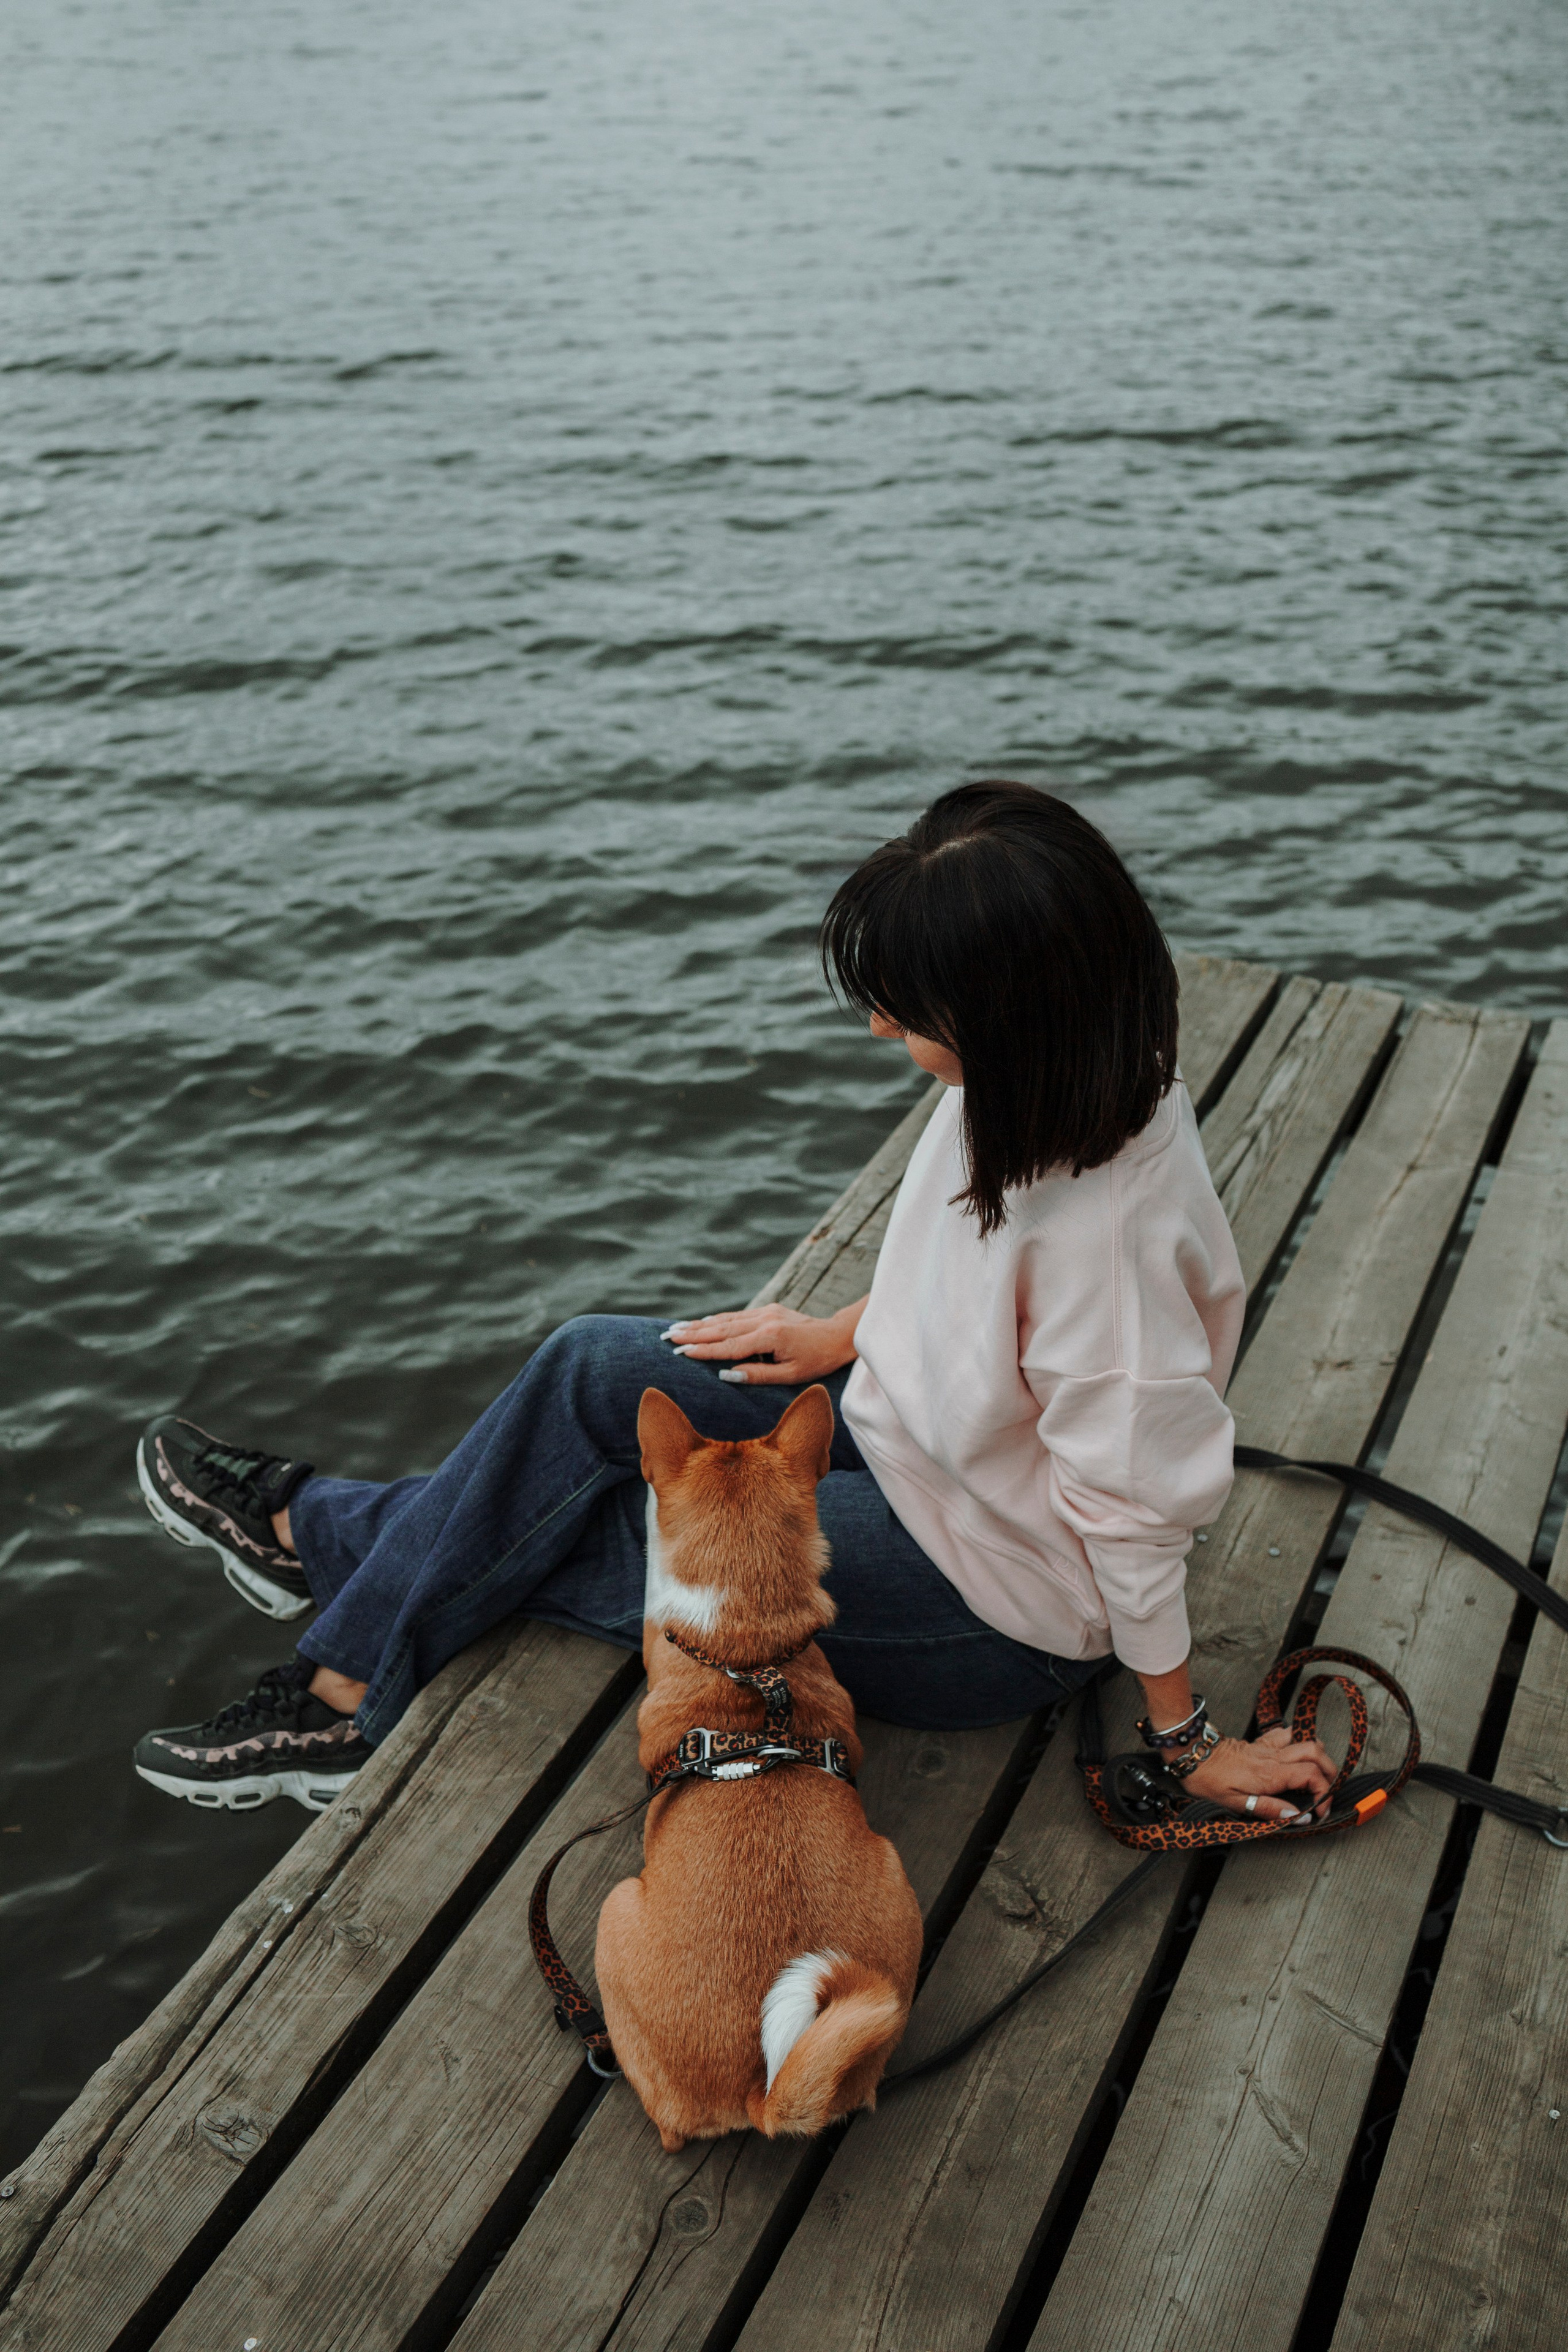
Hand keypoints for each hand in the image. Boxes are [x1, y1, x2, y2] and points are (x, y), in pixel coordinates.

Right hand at [661, 1302, 863, 1385]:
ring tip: (676, 1328)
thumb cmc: (817, 1361)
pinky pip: (736, 1316)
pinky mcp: (768, 1310)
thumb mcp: (791, 1376)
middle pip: (722, 1329)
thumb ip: (758, 1375)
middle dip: (693, 1333)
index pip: (730, 1346)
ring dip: (700, 1324)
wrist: (837, 1336)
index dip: (704, 1350)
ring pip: (726, 1319)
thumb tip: (726, 1375)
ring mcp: (766, 1312)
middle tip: (667, 1337)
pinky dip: (716, 1319)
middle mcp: (765, 1320)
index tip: (680, 1351)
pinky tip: (701, 1322)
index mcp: (770, 1337)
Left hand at [1180, 1724, 1335, 1821]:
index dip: (1324, 1793)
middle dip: (1330, 1774)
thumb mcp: (1236, 1803)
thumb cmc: (1209, 1780)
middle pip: (1317, 1754)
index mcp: (1270, 1774)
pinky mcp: (1261, 1742)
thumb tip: (1298, 1815)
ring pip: (1306, 1740)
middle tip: (1325, 1794)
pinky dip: (1299, 1741)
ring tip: (1317, 1776)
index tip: (1320, 1810)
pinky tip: (1296, 1754)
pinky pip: (1287, 1734)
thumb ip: (1269, 1808)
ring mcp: (1269, 1747)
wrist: (1192, 1754)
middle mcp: (1274, 1757)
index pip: (1312, 1776)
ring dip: (1318, 1757)